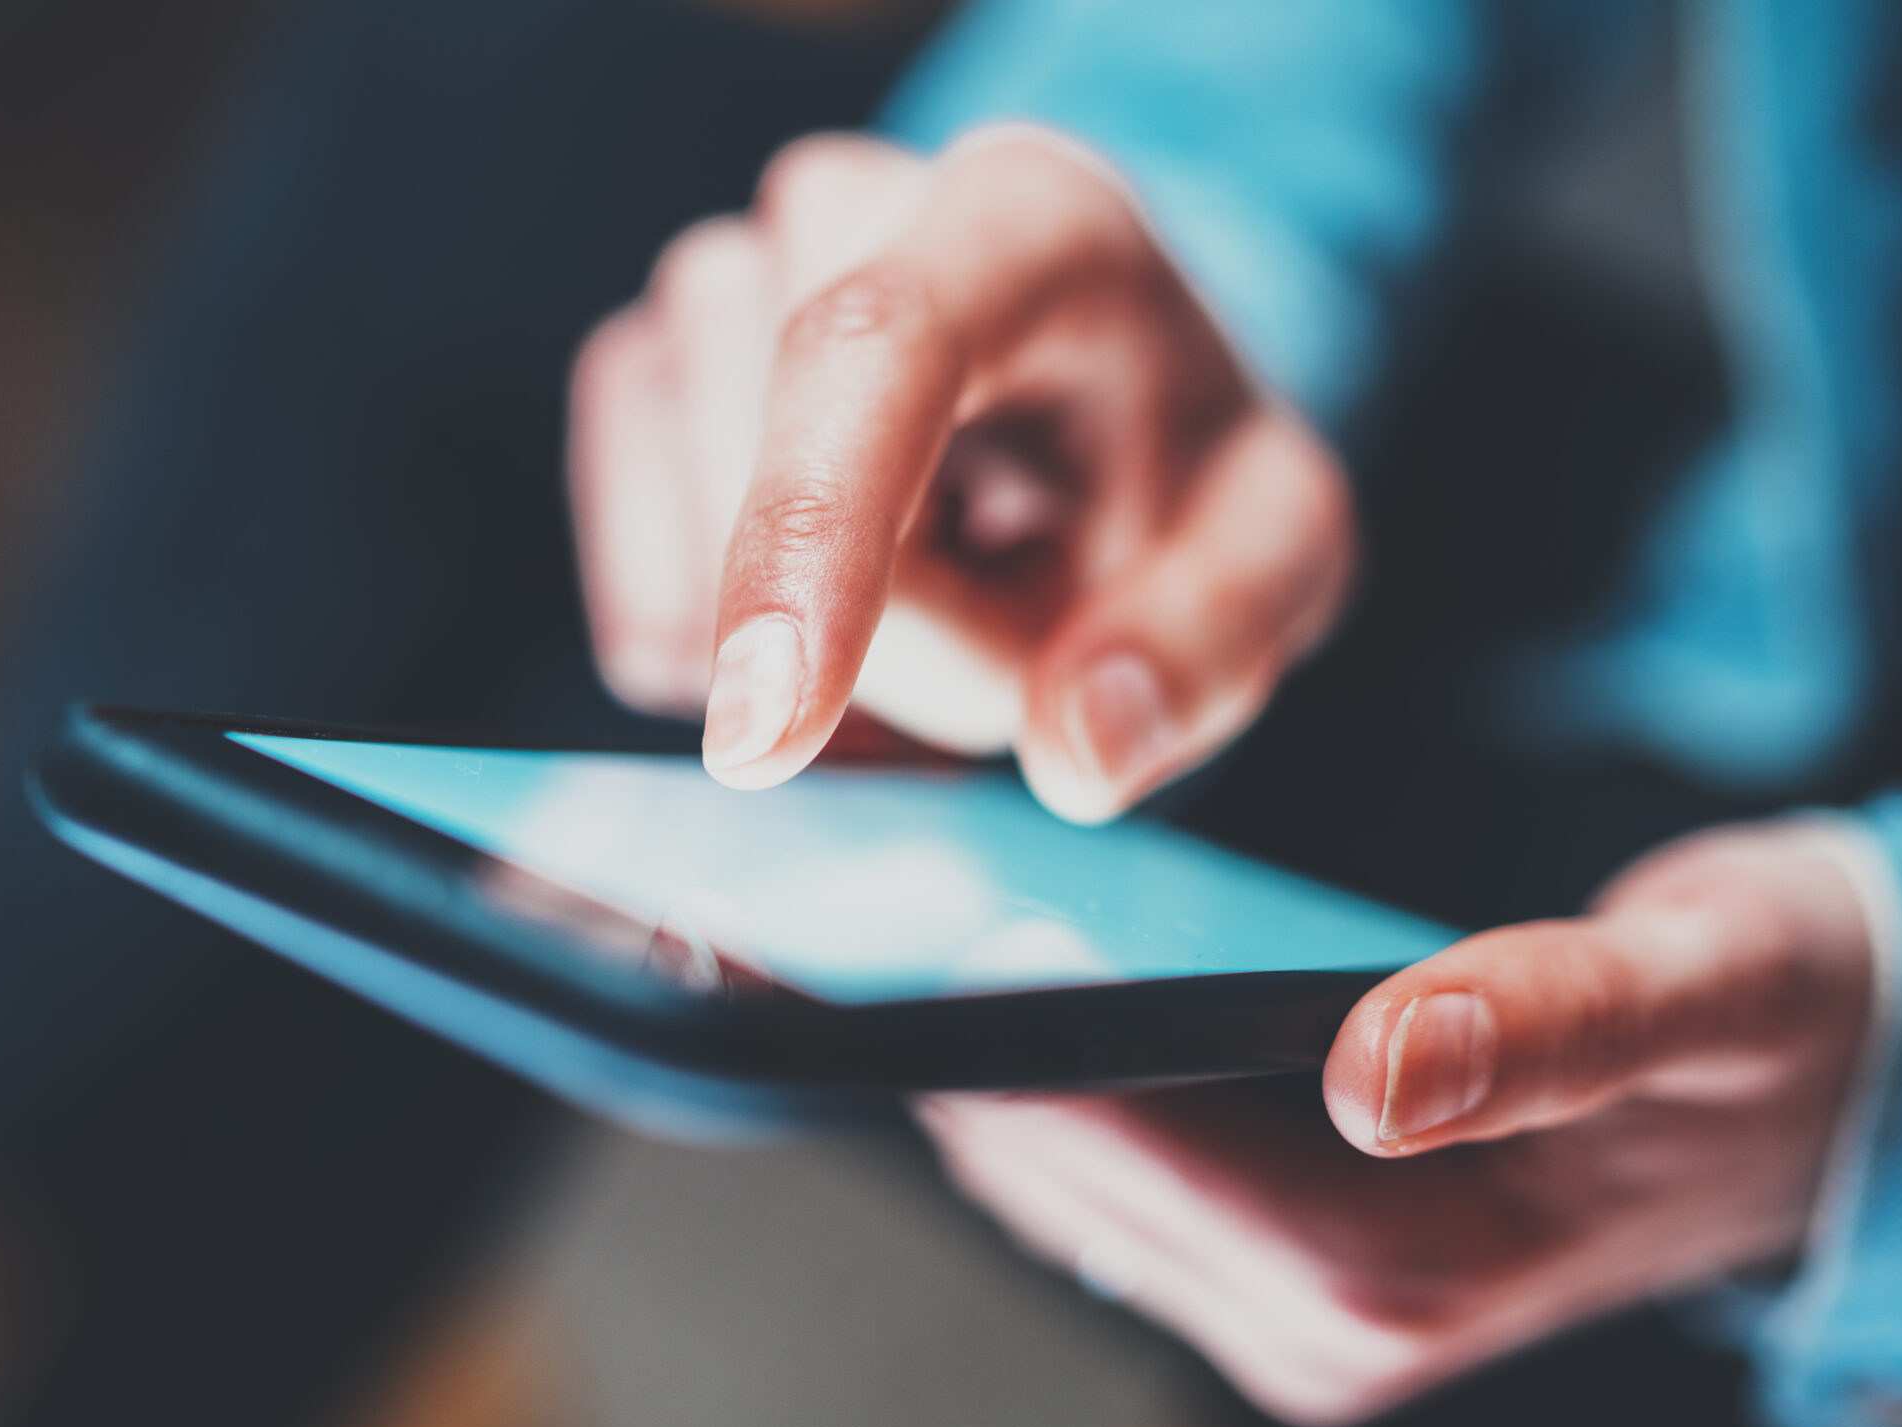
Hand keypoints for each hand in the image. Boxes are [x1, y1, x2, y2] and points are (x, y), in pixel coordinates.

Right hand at [568, 127, 1351, 821]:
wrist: (1086, 399)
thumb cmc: (1173, 465)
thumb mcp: (1268, 546)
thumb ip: (1205, 639)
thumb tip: (1079, 744)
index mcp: (1026, 216)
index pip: (871, 347)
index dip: (803, 532)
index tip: (762, 734)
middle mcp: (841, 207)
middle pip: (788, 507)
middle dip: (904, 642)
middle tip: (1025, 602)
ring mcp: (714, 283)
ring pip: (695, 572)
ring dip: (826, 652)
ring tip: (941, 575)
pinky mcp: (633, 379)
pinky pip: (642, 615)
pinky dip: (741, 666)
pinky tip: (837, 603)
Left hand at [923, 821, 1878, 1425]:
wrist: (1823, 1098)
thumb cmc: (1767, 1021)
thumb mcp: (1703, 988)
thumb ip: (1553, 1023)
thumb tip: (1383, 1070)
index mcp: (1400, 1266)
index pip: (1113, 1144)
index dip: (965, 1031)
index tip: (834, 932)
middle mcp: (1326, 1326)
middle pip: (1055, 1174)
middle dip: (930, 1045)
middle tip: (805, 906)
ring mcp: (1301, 1321)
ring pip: (1064, 1188)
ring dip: (965, 1068)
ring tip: (857, 934)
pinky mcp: (1293, 1286)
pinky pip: (1114, 1186)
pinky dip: (1039, 1090)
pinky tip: (986, 990)